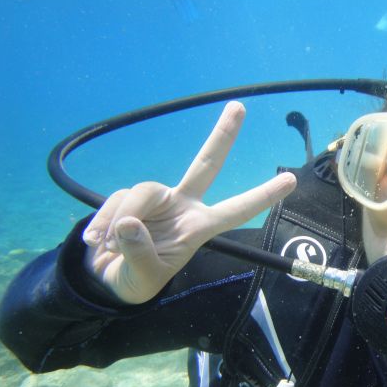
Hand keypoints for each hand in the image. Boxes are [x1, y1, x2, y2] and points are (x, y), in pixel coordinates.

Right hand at [81, 101, 296, 303]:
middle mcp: (183, 206)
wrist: (106, 278)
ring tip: (106, 246)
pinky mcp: (127, 197)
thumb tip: (128, 222)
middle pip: (206, 164)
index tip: (291, 180)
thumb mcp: (144, 276)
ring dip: (120, 219)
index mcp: (199, 227)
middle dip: (222, 136)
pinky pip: (115, 200)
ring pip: (142, 191)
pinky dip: (102, 221)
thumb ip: (139, 252)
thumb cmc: (137, 279)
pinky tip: (95, 241)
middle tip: (239, 106)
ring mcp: (156, 199)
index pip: (236, 210)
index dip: (262, 196)